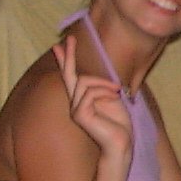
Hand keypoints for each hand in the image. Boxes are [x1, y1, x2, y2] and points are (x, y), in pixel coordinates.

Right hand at [52, 34, 130, 160]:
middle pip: (70, 74)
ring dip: (104, 83)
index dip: (66, 60)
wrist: (121, 143)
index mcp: (83, 98)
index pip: (71, 76)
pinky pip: (90, 93)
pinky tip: (115, 97)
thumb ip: (103, 86)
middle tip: (70, 38)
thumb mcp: (112, 98)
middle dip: (70, 55)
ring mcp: (75, 109)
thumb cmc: (119, 123)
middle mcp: (75, 103)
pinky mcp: (79, 115)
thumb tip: (102, 72)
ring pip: (85, 81)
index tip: (59, 45)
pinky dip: (106, 92)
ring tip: (117, 90)